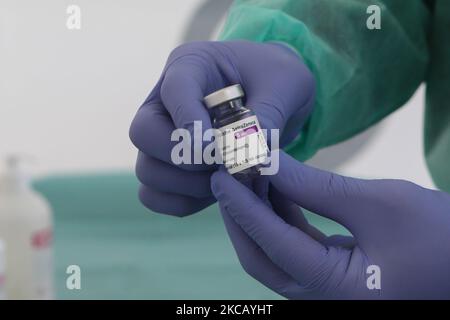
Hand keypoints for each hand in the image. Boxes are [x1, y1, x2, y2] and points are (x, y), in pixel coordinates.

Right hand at [129, 41, 314, 215]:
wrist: (277, 99)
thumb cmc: (278, 81)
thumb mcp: (287, 84)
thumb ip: (269, 114)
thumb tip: (247, 155)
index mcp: (191, 65)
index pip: (174, 90)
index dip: (191, 123)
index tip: (220, 149)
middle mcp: (166, 100)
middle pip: (142, 133)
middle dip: (184, 158)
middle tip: (224, 164)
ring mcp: (162, 135)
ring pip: (146, 170)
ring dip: (187, 186)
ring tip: (227, 178)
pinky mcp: (169, 166)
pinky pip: (154, 195)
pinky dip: (182, 203)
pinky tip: (217, 193)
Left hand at [211, 151, 449, 298]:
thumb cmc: (441, 235)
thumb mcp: (378, 203)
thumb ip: (317, 186)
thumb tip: (270, 163)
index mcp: (334, 289)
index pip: (270, 242)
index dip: (242, 206)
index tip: (221, 174)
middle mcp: (322, 297)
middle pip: (261, 257)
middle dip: (240, 217)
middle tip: (227, 176)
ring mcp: (326, 289)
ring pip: (274, 252)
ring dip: (260, 214)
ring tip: (250, 175)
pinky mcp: (332, 274)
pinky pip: (294, 247)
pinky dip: (282, 219)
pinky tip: (278, 189)